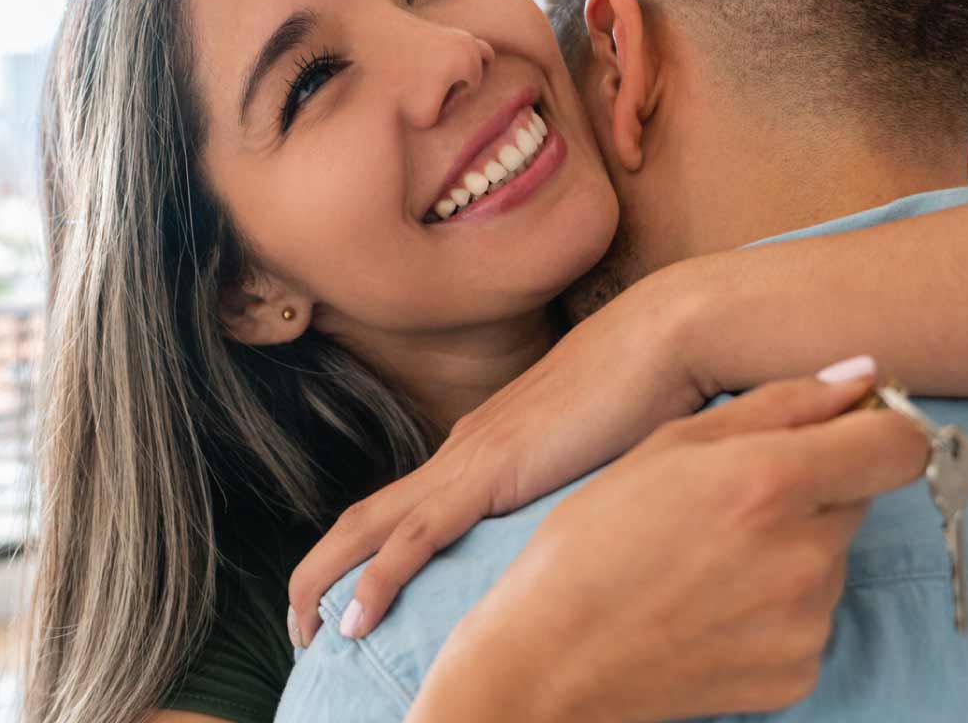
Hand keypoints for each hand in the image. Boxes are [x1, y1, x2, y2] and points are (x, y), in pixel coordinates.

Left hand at [289, 286, 711, 644]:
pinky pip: (416, 536)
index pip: (404, 509)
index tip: (354, 602)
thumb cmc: (653, 389)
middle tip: (299, 626)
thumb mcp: (603, 455)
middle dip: (320, 572)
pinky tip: (355, 622)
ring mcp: (470, 459)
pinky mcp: (490, 471)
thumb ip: (577, 489)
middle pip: (363, 517)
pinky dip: (377, 580)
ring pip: (368, 527)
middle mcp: (461, 451)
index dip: (367, 556)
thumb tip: (587, 533)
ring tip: (303, 632)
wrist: (669, 336)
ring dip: (325, 580)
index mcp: (481, 448)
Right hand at [405, 370, 928, 722]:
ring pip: (832, 562)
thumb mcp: (669, 446)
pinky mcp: (799, 673)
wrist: (551, 656)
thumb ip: (778, 405)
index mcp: (770, 482)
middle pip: (857, 501)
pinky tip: (712, 608)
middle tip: (728, 507)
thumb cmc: (593, 540)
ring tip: (708, 563)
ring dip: (791, 552)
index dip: (878, 432)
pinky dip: (776, 611)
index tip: (848, 435)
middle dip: (811, 494)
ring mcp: (806, 622)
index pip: (898, 446)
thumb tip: (860, 377)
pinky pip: (812, 621)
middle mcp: (803, 554)